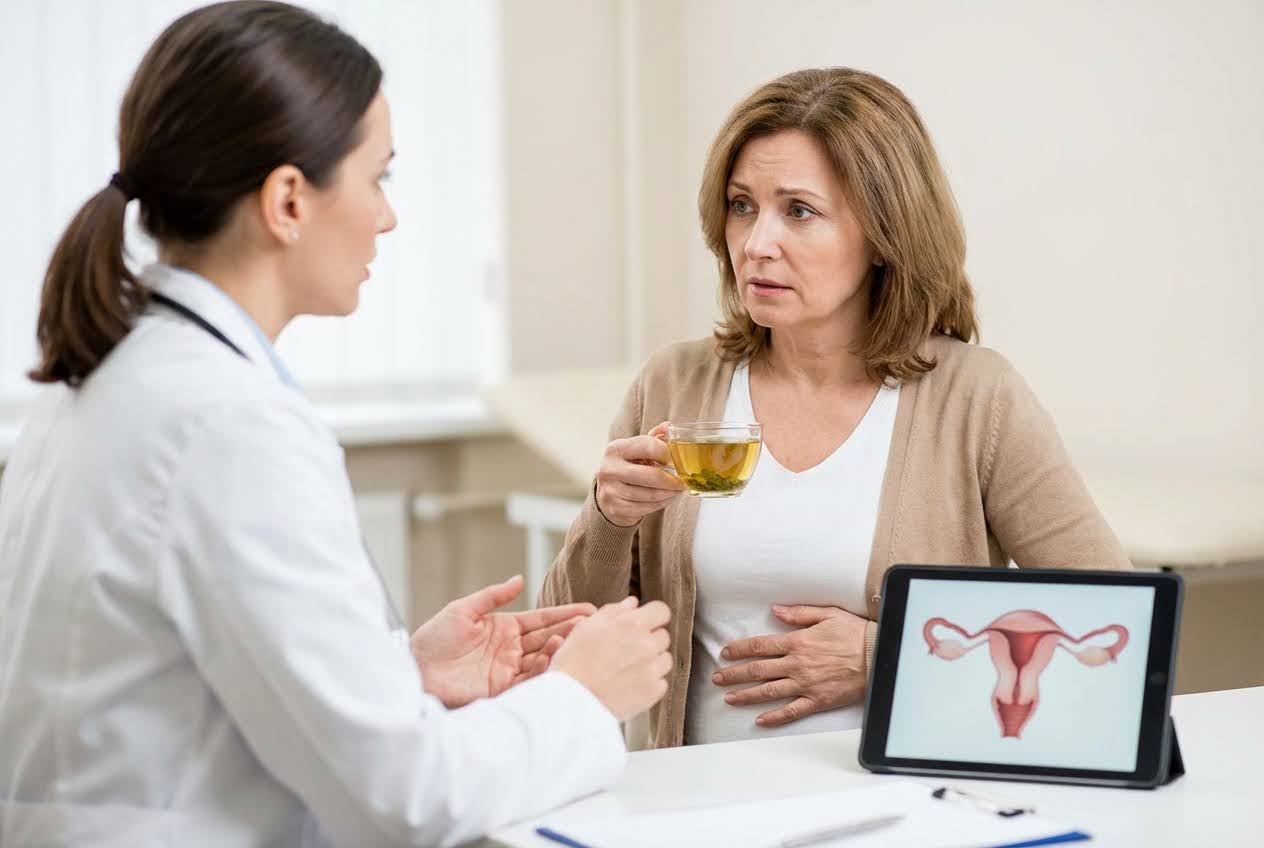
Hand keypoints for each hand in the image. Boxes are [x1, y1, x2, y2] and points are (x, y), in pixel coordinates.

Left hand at [410, 574, 594, 707]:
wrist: (416, 669)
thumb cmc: (433, 639)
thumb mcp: (463, 609)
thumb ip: (493, 596)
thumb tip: (519, 579)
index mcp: (504, 628)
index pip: (541, 619)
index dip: (563, 614)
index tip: (587, 609)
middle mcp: (510, 649)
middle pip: (547, 638)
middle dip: (570, 631)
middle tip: (592, 624)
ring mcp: (508, 670)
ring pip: (542, 658)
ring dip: (559, 648)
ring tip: (573, 637)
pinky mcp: (502, 689)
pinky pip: (529, 680)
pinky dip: (543, 669)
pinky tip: (552, 656)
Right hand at [551, 596, 673, 720]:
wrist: (570, 701)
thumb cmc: (573, 663)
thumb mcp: (586, 627)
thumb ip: (614, 611)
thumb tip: (632, 603)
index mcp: (632, 624)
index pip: (662, 611)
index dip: (652, 616)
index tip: (645, 623)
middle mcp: (647, 645)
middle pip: (663, 636)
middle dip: (649, 640)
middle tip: (628, 650)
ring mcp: (652, 669)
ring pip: (665, 660)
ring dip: (652, 662)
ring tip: (628, 669)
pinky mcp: (652, 692)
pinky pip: (661, 683)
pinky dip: (650, 684)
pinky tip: (630, 684)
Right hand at [595, 421, 683, 526]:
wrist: (608, 493)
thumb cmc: (627, 467)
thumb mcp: (636, 450)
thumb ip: (654, 437)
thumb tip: (668, 426)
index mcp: (615, 448)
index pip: (648, 446)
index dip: (667, 453)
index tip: (676, 459)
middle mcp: (609, 468)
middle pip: (652, 475)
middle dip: (673, 479)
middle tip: (682, 480)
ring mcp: (611, 490)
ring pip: (652, 494)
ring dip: (670, 493)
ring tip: (677, 489)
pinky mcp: (616, 508)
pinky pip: (647, 507)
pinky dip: (662, 504)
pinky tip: (667, 498)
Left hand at [712, 604, 867, 727]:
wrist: (879, 656)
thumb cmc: (854, 633)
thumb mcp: (827, 614)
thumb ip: (798, 613)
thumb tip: (775, 611)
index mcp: (797, 642)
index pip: (760, 646)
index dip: (740, 650)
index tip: (725, 653)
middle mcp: (797, 665)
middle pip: (758, 670)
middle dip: (734, 674)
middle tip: (717, 679)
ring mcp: (806, 685)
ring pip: (769, 692)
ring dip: (746, 696)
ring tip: (729, 699)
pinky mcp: (817, 701)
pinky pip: (791, 711)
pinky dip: (775, 717)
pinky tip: (760, 721)